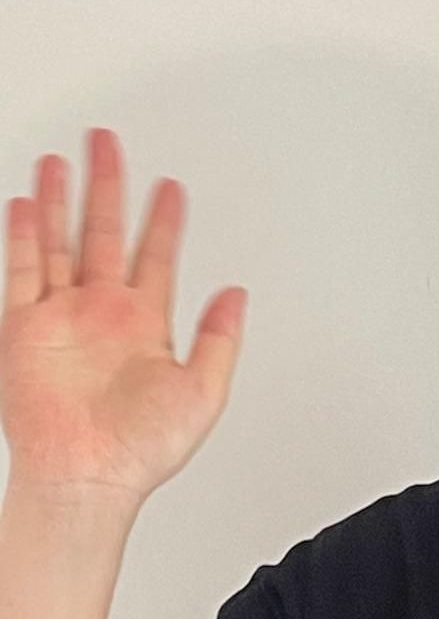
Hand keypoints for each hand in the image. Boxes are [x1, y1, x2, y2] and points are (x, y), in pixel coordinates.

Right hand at [0, 128, 247, 503]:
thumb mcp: (204, 392)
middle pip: (104, 233)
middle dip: (108, 187)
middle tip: (110, 143)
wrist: (88, 475)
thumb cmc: (142, 448)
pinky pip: (21, 272)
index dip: (165, 220)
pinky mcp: (23, 329)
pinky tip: (26, 204)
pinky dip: (23, 237)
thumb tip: (237, 295)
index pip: (156, 257)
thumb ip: (220, 339)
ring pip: (59, 242)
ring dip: (59, 200)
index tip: (173, 187)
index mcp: (145, 325)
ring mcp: (61, 318)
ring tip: (63, 160)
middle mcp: (102, 315)